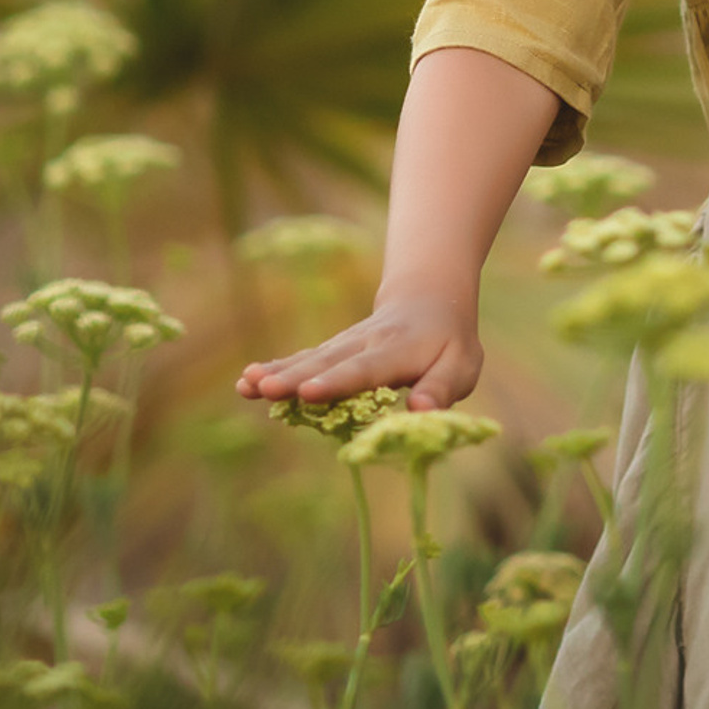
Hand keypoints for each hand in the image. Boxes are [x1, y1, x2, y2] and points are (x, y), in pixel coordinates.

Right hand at [235, 287, 482, 411]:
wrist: (429, 298)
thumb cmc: (449, 343)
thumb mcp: (461, 366)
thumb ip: (441, 388)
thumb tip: (422, 411)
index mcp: (399, 351)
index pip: (366, 369)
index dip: (338, 382)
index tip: (309, 392)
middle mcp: (366, 343)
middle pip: (327, 363)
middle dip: (295, 378)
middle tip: (264, 390)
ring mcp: (346, 343)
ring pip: (310, 358)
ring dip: (278, 372)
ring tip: (246, 385)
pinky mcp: (333, 349)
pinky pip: (304, 358)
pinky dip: (277, 367)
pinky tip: (248, 381)